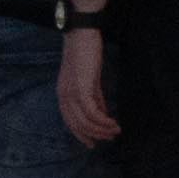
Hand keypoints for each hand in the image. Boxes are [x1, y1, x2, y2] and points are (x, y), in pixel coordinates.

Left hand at [54, 32, 118, 150]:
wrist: (82, 34)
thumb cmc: (85, 53)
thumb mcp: (90, 79)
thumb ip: (94, 96)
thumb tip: (102, 112)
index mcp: (63, 94)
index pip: (70, 121)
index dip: (82, 134)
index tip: (93, 143)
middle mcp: (64, 96)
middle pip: (77, 125)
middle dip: (94, 135)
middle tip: (109, 139)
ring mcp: (71, 94)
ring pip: (85, 122)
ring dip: (102, 129)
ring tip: (115, 131)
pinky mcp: (81, 89)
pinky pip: (92, 113)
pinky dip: (103, 121)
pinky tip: (113, 122)